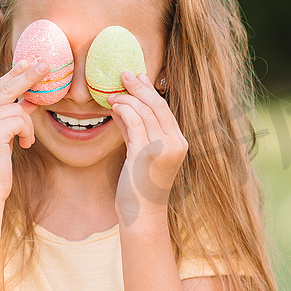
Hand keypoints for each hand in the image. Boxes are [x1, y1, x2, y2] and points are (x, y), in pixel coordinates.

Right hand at [0, 59, 49, 203]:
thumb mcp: (2, 136)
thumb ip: (10, 116)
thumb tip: (28, 97)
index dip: (12, 75)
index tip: (27, 62)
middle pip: (4, 87)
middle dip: (27, 76)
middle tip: (45, 65)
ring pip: (17, 108)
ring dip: (28, 126)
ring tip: (25, 142)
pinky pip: (20, 120)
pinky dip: (27, 133)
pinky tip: (24, 146)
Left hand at [109, 71, 187, 224]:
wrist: (142, 217)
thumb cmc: (139, 189)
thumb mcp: (139, 155)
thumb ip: (134, 131)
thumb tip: (122, 107)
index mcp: (179, 143)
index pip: (165, 109)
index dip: (150, 91)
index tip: (137, 78)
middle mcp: (175, 144)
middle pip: (158, 105)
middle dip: (140, 86)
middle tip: (124, 73)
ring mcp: (163, 149)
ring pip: (146, 111)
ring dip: (127, 98)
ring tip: (111, 93)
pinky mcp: (147, 154)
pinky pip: (135, 123)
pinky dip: (123, 110)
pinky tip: (113, 107)